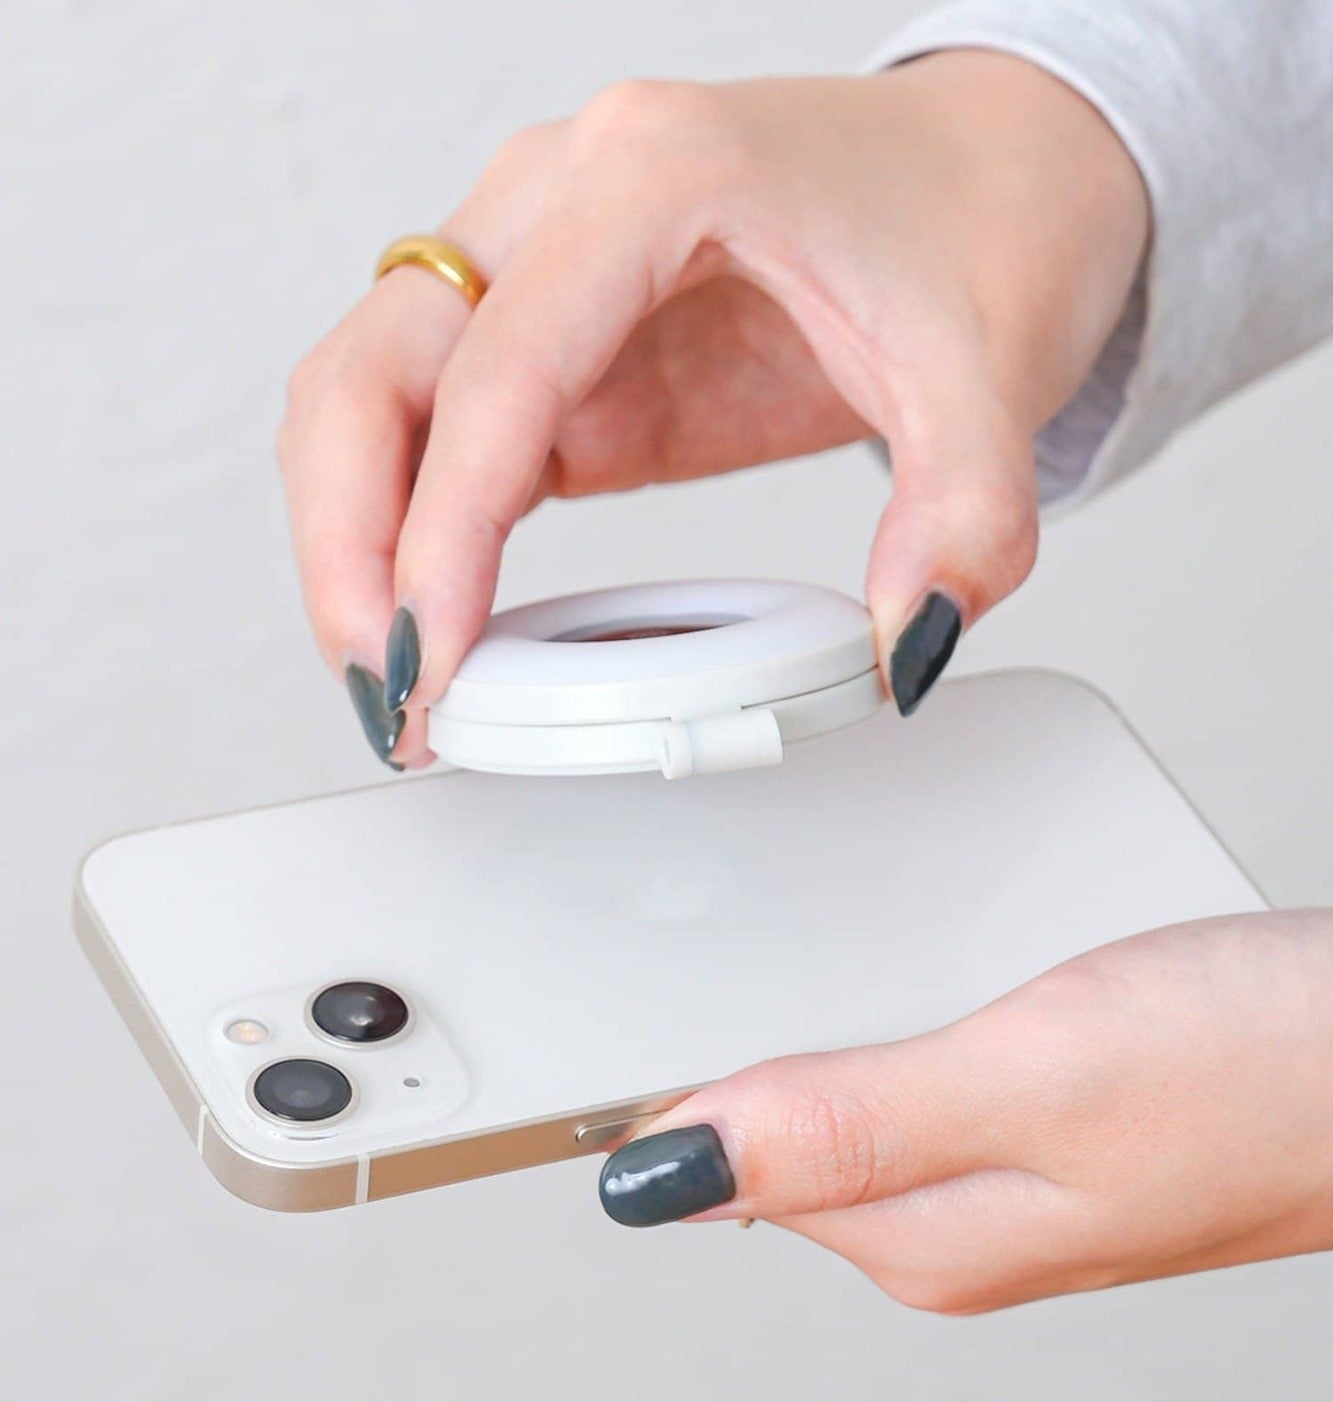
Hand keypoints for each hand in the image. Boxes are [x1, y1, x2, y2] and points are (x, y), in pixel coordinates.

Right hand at [278, 53, 1146, 765]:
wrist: (991, 172)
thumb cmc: (976, 225)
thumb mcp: (991, 375)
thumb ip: (963, 516)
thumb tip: (906, 645)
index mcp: (659, 174)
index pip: (500, 367)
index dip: (445, 528)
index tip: (435, 657)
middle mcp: (565, 193)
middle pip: (374, 364)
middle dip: (349, 539)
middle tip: (384, 683)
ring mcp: (542, 257)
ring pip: (368, 386)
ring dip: (351, 533)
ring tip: (388, 669)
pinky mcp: (555, 334)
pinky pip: (431, 421)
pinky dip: (407, 521)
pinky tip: (433, 612)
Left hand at [598, 912, 1332, 1312]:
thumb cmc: (1266, 1068)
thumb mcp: (1033, 1081)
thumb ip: (849, 1123)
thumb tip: (666, 1177)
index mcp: (923, 1233)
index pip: (723, 1166)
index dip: (645, 1085)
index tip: (591, 1009)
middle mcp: (952, 1217)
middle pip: (774, 1133)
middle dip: (716, 1049)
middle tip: (665, 947)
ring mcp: (1004, 1165)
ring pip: (846, 1089)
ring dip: (803, 1019)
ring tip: (756, 941)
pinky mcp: (1050, 1111)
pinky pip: (918, 1060)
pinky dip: (885, 1003)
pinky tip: (892, 954)